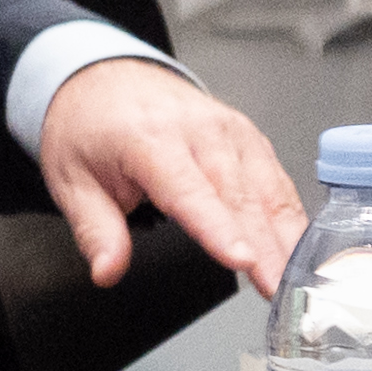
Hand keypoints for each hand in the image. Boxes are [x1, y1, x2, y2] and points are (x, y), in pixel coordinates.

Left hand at [36, 55, 302, 291]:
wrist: (105, 78)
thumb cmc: (91, 126)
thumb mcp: (72, 180)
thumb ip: (96, 231)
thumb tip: (108, 271)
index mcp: (149, 139)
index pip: (190, 191)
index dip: (219, 229)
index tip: (242, 260)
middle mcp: (198, 131)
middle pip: (239, 196)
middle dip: (265, 247)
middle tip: (279, 291)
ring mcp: (230, 131)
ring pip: (267, 190)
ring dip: (286, 237)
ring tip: (297, 279)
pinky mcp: (248, 137)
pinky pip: (276, 179)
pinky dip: (290, 215)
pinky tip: (299, 248)